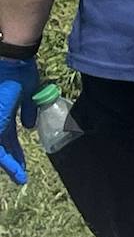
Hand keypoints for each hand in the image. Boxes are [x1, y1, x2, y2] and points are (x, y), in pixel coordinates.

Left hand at [0, 58, 38, 185]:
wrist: (12, 61)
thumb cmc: (20, 71)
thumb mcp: (28, 92)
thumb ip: (27, 110)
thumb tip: (28, 126)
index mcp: (4, 113)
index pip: (7, 139)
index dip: (14, 152)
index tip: (22, 166)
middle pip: (2, 147)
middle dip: (11, 161)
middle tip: (21, 176)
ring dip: (10, 163)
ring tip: (20, 176)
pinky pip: (0, 148)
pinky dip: (8, 159)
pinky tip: (16, 168)